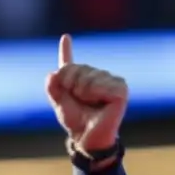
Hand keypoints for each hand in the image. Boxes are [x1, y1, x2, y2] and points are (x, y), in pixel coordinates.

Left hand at [46, 34, 128, 153]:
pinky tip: (100, 102)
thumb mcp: (59, 103)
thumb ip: (54, 86)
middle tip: (78, 100)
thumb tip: (53, 73)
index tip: (65, 37)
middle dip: (71, 85)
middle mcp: (97, 77)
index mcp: (81, 81)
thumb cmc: (75, 121)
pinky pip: (101, 84)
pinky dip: (96, 93)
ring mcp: (111, 81)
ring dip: (83, 92)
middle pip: (76, 68)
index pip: (71, 64)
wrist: (86, 137)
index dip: (66, 50)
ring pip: (88, 76)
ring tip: (89, 104)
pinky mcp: (120, 88)